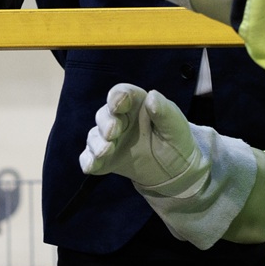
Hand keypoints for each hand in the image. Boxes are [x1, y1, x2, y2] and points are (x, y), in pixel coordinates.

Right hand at [79, 84, 210, 198]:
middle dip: (106, 123)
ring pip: (95, 136)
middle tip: (113, 133)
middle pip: (104, 115)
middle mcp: (119, 119)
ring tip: (105, 151)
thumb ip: (164, 111)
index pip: (121, 94)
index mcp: (136, 105)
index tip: (118, 105)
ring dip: (97, 142)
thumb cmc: (176, 141)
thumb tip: (152, 96)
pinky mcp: (105, 159)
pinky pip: (90, 158)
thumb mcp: (175, 126)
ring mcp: (110, 140)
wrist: (176, 171)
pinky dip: (88, 161)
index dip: (117, 97)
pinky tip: (90, 166)